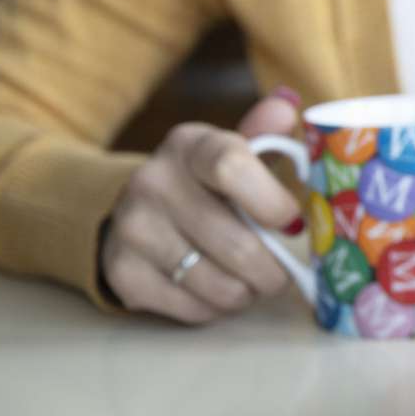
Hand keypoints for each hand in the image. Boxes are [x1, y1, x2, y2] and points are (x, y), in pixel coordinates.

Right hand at [100, 88, 302, 322]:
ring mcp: (132, 229)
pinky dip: (216, 307)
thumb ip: (265, 133)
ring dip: (248, 291)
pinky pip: (193, 309)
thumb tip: (287, 106)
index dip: (272, 203)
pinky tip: (217, 288)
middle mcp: (153, 182)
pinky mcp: (122, 273)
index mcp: (190, 145)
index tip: (292, 222)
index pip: (231, 167)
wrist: (133, 209)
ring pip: (218, 285)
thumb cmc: (207, 182)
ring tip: (251, 280)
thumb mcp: (233, 150)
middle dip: (274, 269)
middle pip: (236, 244)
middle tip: (282, 271)